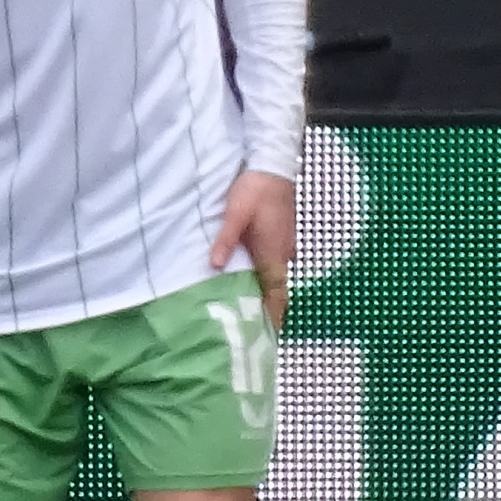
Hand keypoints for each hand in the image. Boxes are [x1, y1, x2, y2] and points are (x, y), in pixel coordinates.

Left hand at [208, 169, 295, 328]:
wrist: (274, 164)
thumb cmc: (255, 189)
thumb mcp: (235, 214)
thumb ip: (226, 240)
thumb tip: (215, 266)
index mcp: (273, 252)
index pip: (277, 293)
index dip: (273, 316)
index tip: (268, 336)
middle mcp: (283, 253)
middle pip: (277, 288)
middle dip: (268, 309)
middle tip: (253, 327)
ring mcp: (285, 244)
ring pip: (276, 275)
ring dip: (267, 292)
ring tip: (250, 307)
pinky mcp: (282, 235)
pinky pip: (275, 262)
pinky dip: (267, 275)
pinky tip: (252, 277)